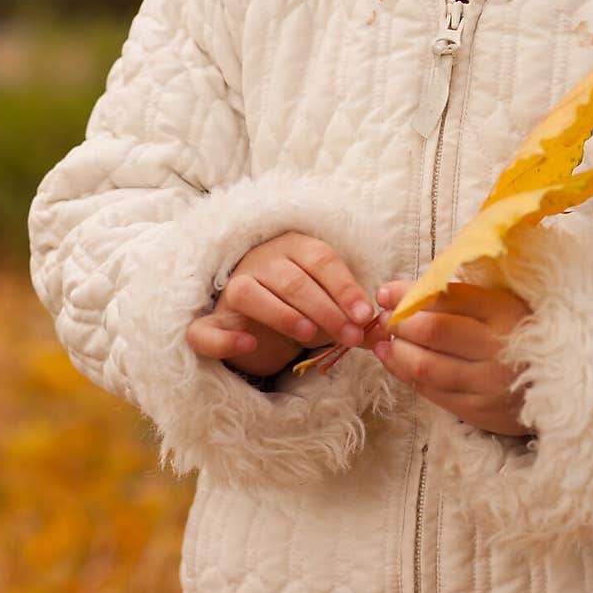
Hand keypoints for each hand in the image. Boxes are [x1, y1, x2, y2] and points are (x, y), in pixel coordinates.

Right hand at [186, 232, 377, 374]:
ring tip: (309, 334)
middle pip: (293, 279)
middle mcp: (261, 262)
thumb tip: (387, 333)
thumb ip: (356, 319)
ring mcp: (232, 288)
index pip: (322, 259)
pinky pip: (205, 329)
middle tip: (350, 336)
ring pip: (250, 293)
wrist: (256, 320)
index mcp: (295, 248)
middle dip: (326, 308)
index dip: (345, 287)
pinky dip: (224, 339)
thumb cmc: (301, 306)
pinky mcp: (211, 321)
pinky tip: (248, 344)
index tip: (365, 315)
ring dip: (282, 313)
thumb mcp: (331, 308)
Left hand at [371, 281, 532, 435]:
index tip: (385, 291)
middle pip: (432, 331)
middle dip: (398, 322)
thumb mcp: (508, 303)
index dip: (408, 293)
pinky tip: (392, 360)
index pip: (446, 298)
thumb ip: (468, 295)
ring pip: (425, 366)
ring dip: (396, 351)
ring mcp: (486, 383)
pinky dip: (404, 374)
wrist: (566, 386)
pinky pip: (431, 392)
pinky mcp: (478, 411)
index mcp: (504, 311)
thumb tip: (413, 289)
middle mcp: (496, 347)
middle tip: (384, 317)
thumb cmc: (526, 333)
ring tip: (384, 340)